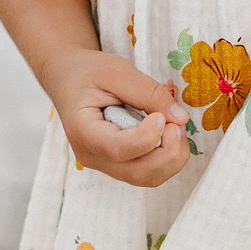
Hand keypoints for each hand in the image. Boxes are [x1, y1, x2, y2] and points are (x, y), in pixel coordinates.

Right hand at [45, 48, 191, 187]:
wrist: (70, 80)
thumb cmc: (88, 73)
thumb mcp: (116, 71)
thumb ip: (148, 92)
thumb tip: (180, 117)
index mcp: (82, 131)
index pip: (117, 149)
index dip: (147, 137)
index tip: (162, 116)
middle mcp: (92, 156)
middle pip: (137, 172)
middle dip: (168, 151)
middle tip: (177, 122)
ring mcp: (105, 164)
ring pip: (146, 177)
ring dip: (172, 157)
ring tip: (175, 126)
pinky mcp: (118, 164)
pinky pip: (147, 172)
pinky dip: (167, 158)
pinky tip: (169, 134)